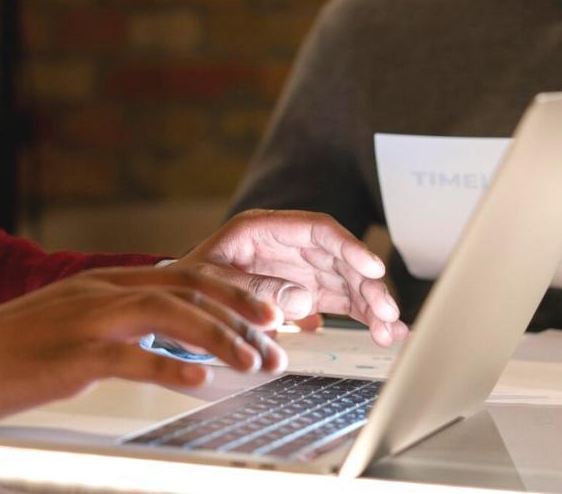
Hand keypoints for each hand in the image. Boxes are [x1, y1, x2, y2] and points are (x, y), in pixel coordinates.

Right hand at [0, 265, 284, 422]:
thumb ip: (116, 325)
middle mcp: (102, 292)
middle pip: (188, 287)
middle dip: (240, 309)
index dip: (232, 289)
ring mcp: (88, 320)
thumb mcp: (70, 323)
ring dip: (220, 337)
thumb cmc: (8, 349)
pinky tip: (198, 381)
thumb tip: (162, 343)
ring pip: (170, 314)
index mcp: (104, 284)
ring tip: (252, 361)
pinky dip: (169, 366)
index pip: (183, 274)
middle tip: (277, 334)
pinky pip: (131, 357)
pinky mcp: (73, 354)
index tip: (267, 309)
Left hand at [169, 210, 407, 346]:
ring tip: (390, 332)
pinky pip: (338, 300)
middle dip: (367, 284)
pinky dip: (359, 316)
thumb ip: (253, 288)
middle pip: (338, 257)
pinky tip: (379, 333)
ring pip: (345, 280)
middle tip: (387, 314)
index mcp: (261, 228)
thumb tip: (302, 300)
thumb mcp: (210, 282)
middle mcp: (285, 245)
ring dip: (370, 304)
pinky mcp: (300, 293)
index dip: (348, 246)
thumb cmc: (185, 285)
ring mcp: (295, 269)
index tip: (372, 268)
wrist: (171, 305)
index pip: (316, 229)